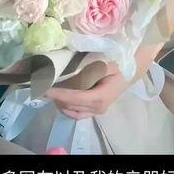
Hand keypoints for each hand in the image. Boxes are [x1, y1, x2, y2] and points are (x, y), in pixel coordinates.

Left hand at [45, 45, 159, 119]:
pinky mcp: (95, 108)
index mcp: (100, 97)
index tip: (43, 87)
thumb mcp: (105, 61)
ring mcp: (96, 110)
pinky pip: (76, 110)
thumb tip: (66, 65)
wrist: (133, 68)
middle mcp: (97, 108)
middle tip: (40, 84)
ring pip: (71, 111)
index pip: (74, 98)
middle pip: (70, 106)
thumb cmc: (120, 62)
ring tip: (48, 87)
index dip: (58, 94)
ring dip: (59, 101)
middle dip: (54, 97)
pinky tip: (60, 92)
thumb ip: (87, 66)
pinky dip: (66, 103)